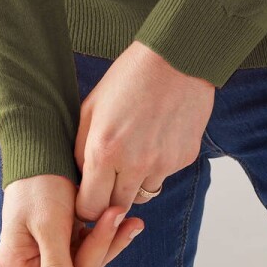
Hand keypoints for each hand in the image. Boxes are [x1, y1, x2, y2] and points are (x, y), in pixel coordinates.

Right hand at [0, 173, 144, 266]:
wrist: (42, 145)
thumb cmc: (38, 182)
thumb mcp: (48, 223)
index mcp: (21, 264)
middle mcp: (34, 260)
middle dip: (102, 247)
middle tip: (118, 214)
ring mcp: (52, 246)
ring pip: (89, 257)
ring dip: (110, 236)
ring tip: (126, 212)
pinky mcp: (66, 231)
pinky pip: (92, 240)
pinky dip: (108, 228)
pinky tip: (122, 215)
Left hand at [73, 41, 216, 225]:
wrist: (176, 57)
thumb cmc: (129, 77)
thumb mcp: (91, 107)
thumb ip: (81, 149)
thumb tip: (81, 179)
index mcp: (104, 151)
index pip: (89, 208)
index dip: (86, 205)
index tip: (88, 194)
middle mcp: (135, 165)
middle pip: (117, 209)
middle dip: (110, 198)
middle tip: (111, 174)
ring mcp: (163, 164)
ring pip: (143, 193)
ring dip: (136, 181)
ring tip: (137, 146)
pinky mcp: (184, 158)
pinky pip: (165, 174)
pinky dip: (159, 164)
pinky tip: (158, 134)